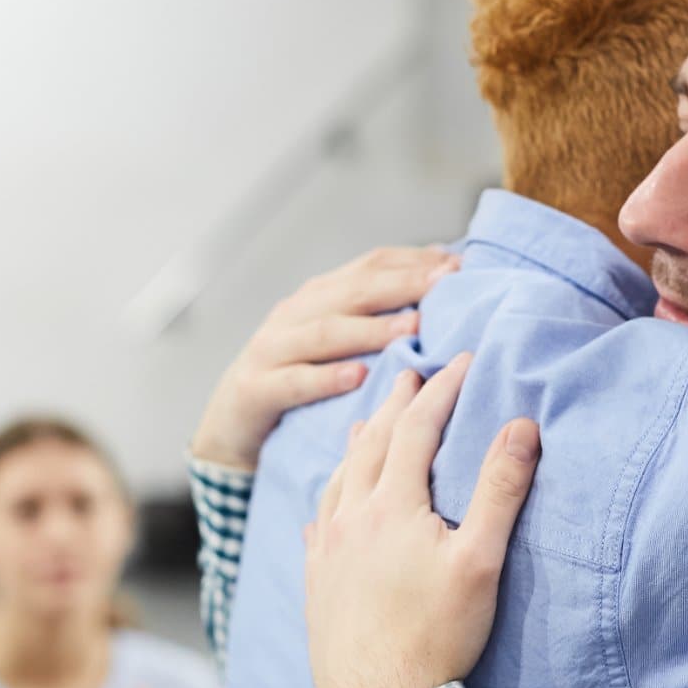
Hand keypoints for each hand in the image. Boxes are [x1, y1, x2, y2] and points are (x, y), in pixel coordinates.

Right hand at [190, 246, 457, 470]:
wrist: (230, 424)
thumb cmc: (297, 377)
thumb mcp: (335, 340)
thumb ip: (378, 312)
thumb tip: (439, 274)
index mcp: (319, 295)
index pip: (370, 266)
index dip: (413, 262)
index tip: (457, 266)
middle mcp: (295, 313)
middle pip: (353, 291)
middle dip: (402, 286)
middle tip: (445, 286)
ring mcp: (271, 349)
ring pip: (325, 332)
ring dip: (371, 329)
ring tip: (413, 329)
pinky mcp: (255, 387)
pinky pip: (294, 381)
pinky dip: (325, 378)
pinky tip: (357, 377)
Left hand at [303, 354, 538, 687]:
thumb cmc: (436, 637)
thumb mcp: (480, 562)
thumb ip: (500, 490)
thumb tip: (521, 426)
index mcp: (391, 505)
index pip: (417, 429)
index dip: (442, 390)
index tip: (461, 360)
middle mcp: (349, 518)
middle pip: (371, 444)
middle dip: (395, 405)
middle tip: (410, 376)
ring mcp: (326, 550)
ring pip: (339, 479)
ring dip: (358, 444)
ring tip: (369, 425)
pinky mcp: (316, 582)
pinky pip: (318, 525)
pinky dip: (330, 499)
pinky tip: (329, 507)